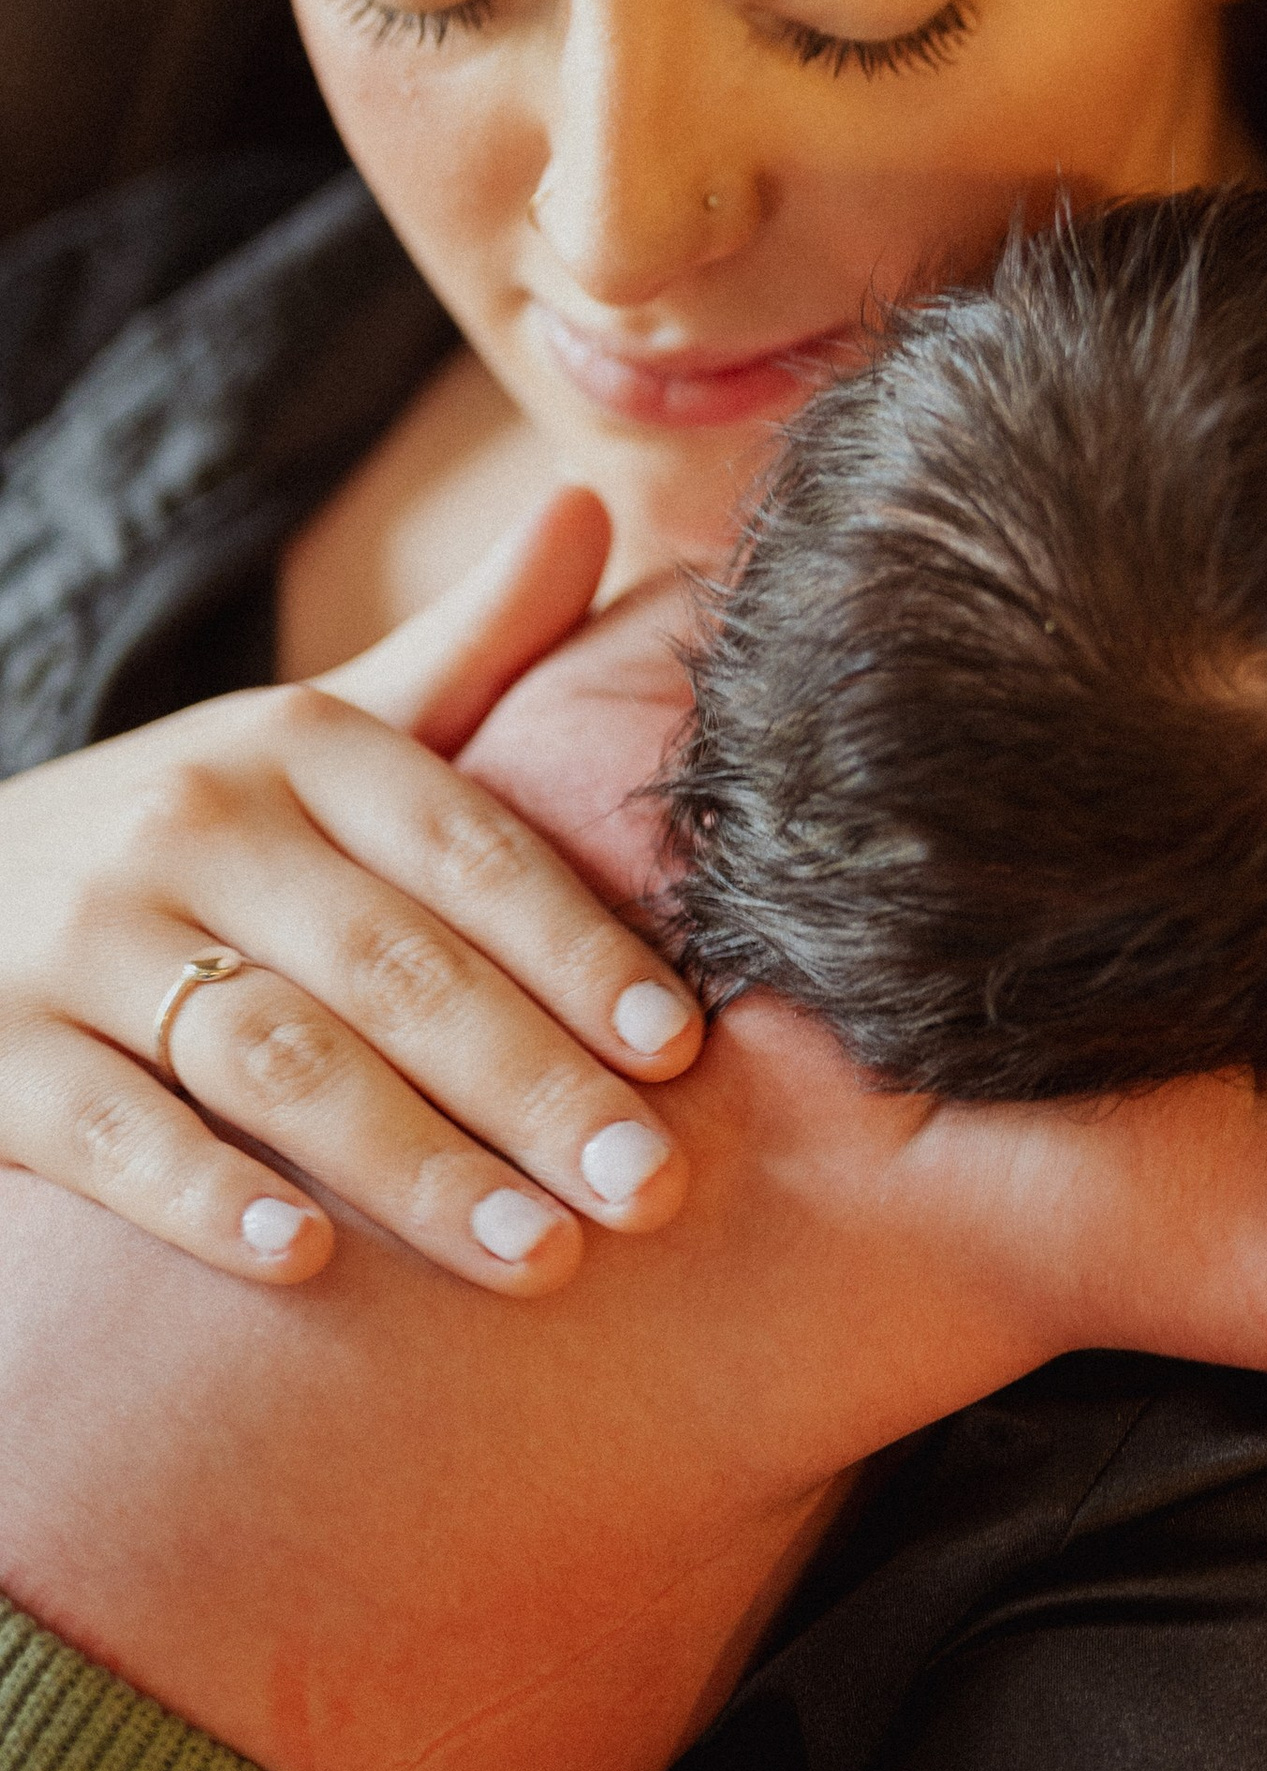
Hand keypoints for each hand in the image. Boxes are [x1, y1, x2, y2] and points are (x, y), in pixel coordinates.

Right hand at [0, 491, 702, 1292]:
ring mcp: (79, 934)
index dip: (580, 947)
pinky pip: (113, 1132)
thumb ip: (462, 652)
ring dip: (416, 1167)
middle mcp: (189, 819)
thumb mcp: (306, 735)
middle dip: (535, 1085)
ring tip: (538, 1256)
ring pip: (277, 1061)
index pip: (467, 846)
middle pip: (396, 967)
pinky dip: (205, 1200)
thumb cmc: (186, 837)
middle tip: (652, 1188)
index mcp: (292, 742)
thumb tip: (592, 504)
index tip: (684, 1052)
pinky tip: (304, 1266)